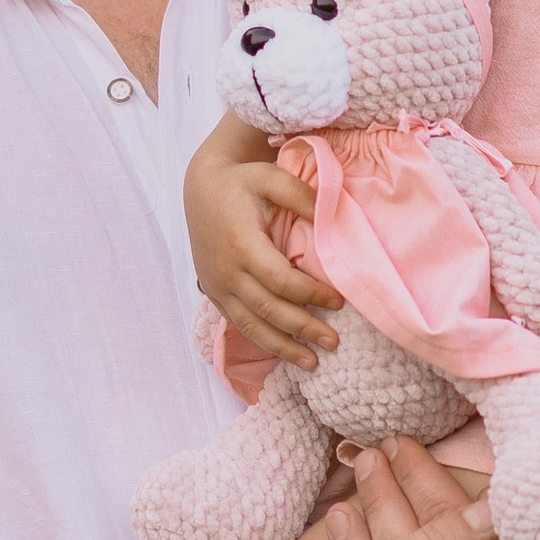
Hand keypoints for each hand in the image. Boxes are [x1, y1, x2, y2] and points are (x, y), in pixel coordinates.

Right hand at [190, 149, 340, 367]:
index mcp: (242, 244)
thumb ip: (300, 194)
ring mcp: (217, 285)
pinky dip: (262, 340)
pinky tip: (284, 351)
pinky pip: (239, 323)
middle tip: (333, 342)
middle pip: (268, 309)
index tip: (338, 301)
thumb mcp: (270, 177)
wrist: (201, 188)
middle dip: (302, 329)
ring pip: (251, 325)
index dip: (310, 294)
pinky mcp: (214, 293)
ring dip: (283, 347)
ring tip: (312, 363)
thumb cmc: (241, 183)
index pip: (280, 281)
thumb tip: (331, 217)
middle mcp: (226, 271)